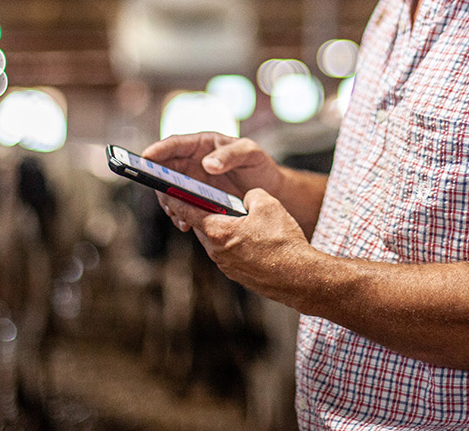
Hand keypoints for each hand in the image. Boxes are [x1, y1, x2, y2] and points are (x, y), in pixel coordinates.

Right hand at [142, 132, 284, 202]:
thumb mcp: (250, 153)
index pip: (176, 144)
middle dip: (158, 181)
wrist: (269, 190)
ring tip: (175, 214)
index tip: (146, 157)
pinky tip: (185, 223)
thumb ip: (231, 155)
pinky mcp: (197, 200)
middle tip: (161, 194)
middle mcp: (193, 162)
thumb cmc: (259, 165)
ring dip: (168, 201)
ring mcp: (193, 182)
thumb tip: (207, 164)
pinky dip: (179, 214)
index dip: (159, 149)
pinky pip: (181, 206)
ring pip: (169, 190)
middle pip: (165, 169)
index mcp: (203, 144)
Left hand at [159, 187, 322, 305]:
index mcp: (217, 231)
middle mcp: (216, 251)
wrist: (299, 278)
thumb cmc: (282, 241)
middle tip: (214, 199)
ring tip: (241, 218)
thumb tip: (247, 197)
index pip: (187, 210)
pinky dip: (234, 242)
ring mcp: (226, 266)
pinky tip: (253, 237)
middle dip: (205, 211)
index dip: (177, 198)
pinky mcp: (238, 275)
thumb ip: (250, 195)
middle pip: (201, 226)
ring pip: (216, 240)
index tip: (169, 190)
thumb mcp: (268, 204)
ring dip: (222, 228)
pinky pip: (229, 253)